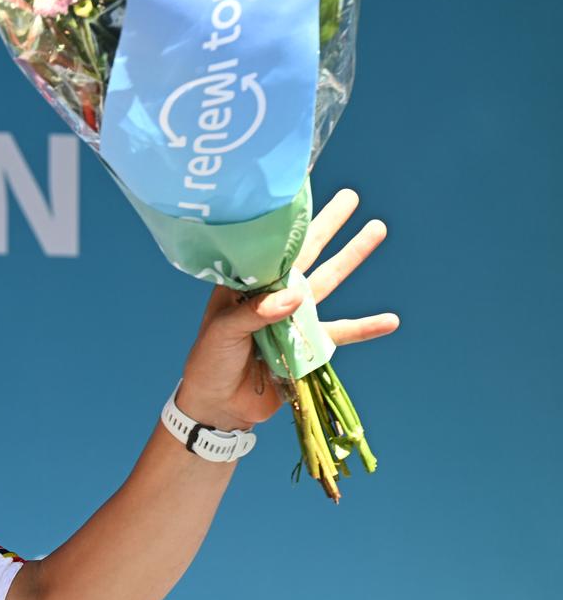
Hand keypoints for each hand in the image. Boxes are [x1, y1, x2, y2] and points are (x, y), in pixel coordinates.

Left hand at [176, 188, 399, 431]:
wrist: (218, 406)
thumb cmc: (209, 364)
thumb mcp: (222, 334)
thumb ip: (256, 313)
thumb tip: (299, 295)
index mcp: (246, 286)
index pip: (270, 249)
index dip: (288, 224)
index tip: (305, 193)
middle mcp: (272, 295)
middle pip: (306, 254)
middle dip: (329, 226)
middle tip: (351, 196)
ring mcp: (292, 318)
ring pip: (328, 282)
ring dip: (352, 257)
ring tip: (376, 228)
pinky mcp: (308, 346)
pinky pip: (340, 333)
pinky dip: (365, 328)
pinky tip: (390, 320)